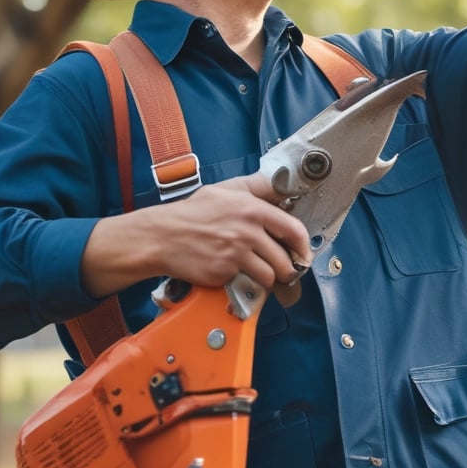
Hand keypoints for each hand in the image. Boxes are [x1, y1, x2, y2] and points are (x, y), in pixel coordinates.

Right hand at [81, 171, 312, 305]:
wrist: (164, 236)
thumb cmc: (195, 212)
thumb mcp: (227, 189)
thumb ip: (257, 187)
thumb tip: (283, 183)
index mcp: (253, 209)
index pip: (293, 230)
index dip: (303, 245)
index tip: (303, 253)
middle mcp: (248, 232)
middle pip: (285, 259)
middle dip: (287, 268)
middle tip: (282, 269)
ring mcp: (236, 254)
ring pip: (270, 276)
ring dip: (268, 279)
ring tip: (259, 273)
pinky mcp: (225, 273)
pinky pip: (248, 284)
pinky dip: (247, 284)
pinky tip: (237, 275)